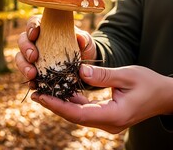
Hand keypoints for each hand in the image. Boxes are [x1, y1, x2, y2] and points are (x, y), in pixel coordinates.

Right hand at [15, 15, 96, 83]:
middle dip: (25, 48)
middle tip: (33, 57)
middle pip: (23, 40)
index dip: (31, 27)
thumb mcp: (86, 43)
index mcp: (46, 28)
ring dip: (23, 66)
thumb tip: (80, 39)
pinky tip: (33, 85)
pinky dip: (29, 80)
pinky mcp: (34, 71)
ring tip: (32, 75)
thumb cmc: (82, 48)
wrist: (83, 67)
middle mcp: (36, 41)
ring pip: (20, 58)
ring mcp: (32, 56)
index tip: (34, 34)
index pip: (34, 22)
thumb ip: (84, 40)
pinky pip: (27, 75)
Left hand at [31, 65, 172, 133]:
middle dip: (53, 104)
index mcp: (113, 115)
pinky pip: (84, 109)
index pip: (78, 114)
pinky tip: (61, 91)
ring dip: (60, 103)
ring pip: (77, 113)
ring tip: (43, 91)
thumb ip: (103, 75)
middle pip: (74, 116)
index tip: (40, 96)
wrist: (163, 95)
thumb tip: (80, 72)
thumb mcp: (127, 75)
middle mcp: (108, 122)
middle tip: (35, 93)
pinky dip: (71, 101)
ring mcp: (106, 120)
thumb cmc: (148, 84)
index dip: (57, 105)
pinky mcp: (105, 114)